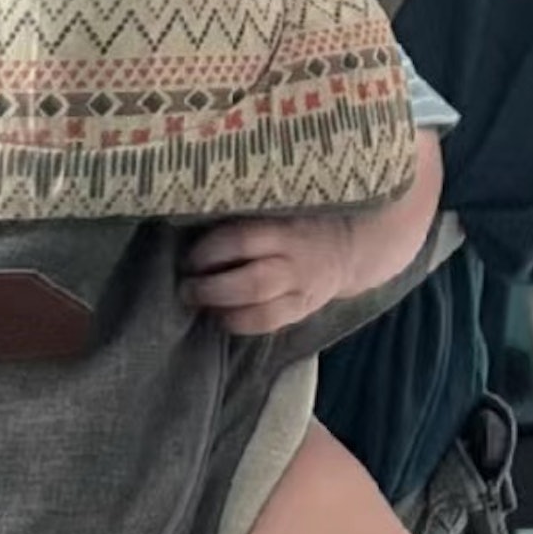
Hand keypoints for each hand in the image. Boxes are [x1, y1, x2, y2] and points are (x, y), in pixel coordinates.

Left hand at [180, 211, 358, 336]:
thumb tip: (194, 223)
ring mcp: (300, 292)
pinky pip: (268, 325)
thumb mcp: (279, 207)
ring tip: (200, 304)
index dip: (210, 252)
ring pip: (261, 313)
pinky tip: (221, 316)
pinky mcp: (300, 312)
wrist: (346, 248)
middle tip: (186, 287)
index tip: (189, 258)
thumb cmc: (298, 221)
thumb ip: (247, 217)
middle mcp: (294, 264)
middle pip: (251, 284)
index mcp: (285, 230)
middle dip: (211, 289)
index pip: (242, 241)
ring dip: (223, 312)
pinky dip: (239, 324)